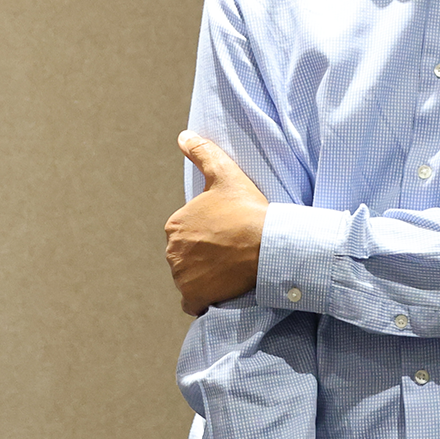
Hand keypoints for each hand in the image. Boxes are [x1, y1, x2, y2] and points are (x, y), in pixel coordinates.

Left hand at [164, 130, 269, 315]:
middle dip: (206, 256)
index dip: (209, 234)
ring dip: (206, 277)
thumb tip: (183, 135)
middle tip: (233, 251)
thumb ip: (202, 153)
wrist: (267, 245)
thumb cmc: (248, 209)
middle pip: (188, 257)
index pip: (188, 234)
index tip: (229, 233)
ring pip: (191, 279)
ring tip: (232, 269)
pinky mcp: (193, 297)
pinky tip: (222, 290)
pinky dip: (203, 299)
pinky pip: (192, 303)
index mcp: (175, 225)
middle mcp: (172, 252)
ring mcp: (181, 277)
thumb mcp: (226, 174)